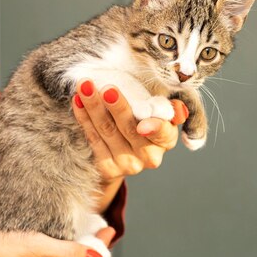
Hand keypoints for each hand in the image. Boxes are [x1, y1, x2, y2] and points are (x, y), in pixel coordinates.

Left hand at [72, 80, 187, 207]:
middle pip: (130, 129)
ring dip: (94, 107)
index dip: (155, 129)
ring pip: (108, 132)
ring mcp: (128, 165)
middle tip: (106, 89)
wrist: (122, 155)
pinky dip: (84, 118)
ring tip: (85, 87)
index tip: (143, 124)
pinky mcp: (107, 169)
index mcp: (166, 140)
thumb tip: (179, 110)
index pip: (163, 133)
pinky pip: (93, 139)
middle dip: (118, 107)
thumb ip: (169, 108)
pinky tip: (77, 102)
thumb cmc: (142, 121)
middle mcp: (149, 156)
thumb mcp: (158, 112)